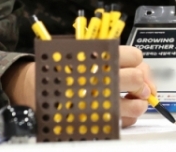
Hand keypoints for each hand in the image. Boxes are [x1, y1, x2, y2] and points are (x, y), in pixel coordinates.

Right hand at [2, 46, 151, 127]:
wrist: (34, 88)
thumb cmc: (64, 69)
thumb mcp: (85, 53)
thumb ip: (113, 59)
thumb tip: (141, 74)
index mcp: (99, 57)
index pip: (134, 56)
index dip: (138, 63)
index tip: (134, 67)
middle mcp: (100, 79)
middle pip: (136, 79)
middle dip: (140, 84)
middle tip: (135, 86)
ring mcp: (98, 101)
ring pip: (134, 104)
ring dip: (138, 104)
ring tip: (133, 102)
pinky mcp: (95, 118)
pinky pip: (123, 122)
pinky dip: (127, 118)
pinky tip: (122, 112)